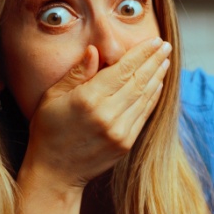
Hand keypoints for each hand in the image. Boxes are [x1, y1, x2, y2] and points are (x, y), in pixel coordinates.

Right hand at [21, 38, 170, 187]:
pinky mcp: (126, 143)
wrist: (55, 172)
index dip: (141, 54)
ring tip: (165, 61)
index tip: (154, 41)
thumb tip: (95, 50)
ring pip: (144, 97)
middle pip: (138, 81)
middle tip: (165, 46)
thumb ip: (77, 73)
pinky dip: (152, 97)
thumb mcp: (53, 97)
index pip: (123, 69)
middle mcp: (107, 114)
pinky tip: (158, 84)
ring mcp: (119, 131)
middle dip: (154, 61)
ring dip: (157, 77)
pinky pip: (144, 114)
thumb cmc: (48, 130)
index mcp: (88, 99)